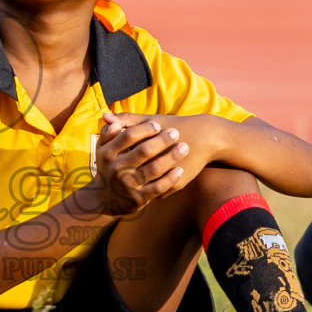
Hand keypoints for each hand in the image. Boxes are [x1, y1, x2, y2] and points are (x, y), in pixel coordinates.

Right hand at [80, 115, 190, 214]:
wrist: (104, 198)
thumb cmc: (108, 166)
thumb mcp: (103, 149)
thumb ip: (107, 132)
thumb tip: (108, 116)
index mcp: (108, 153)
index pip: (129, 136)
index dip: (145, 129)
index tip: (158, 125)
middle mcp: (117, 169)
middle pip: (144, 151)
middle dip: (163, 140)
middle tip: (176, 133)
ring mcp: (128, 185)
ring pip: (154, 169)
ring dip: (172, 157)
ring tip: (184, 147)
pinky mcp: (138, 198)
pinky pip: (159, 187)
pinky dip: (171, 178)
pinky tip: (180, 169)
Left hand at [101, 111, 218, 179]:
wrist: (207, 136)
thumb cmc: (174, 125)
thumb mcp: (149, 120)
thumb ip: (126, 119)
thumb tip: (104, 118)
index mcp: (145, 148)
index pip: (123, 157)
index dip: (116, 156)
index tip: (113, 157)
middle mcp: (155, 164)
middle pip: (133, 175)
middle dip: (123, 175)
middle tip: (118, 174)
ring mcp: (167, 177)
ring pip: (145, 187)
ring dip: (138, 186)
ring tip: (133, 180)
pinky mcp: (176, 185)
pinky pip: (158, 193)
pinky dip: (152, 190)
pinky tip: (148, 186)